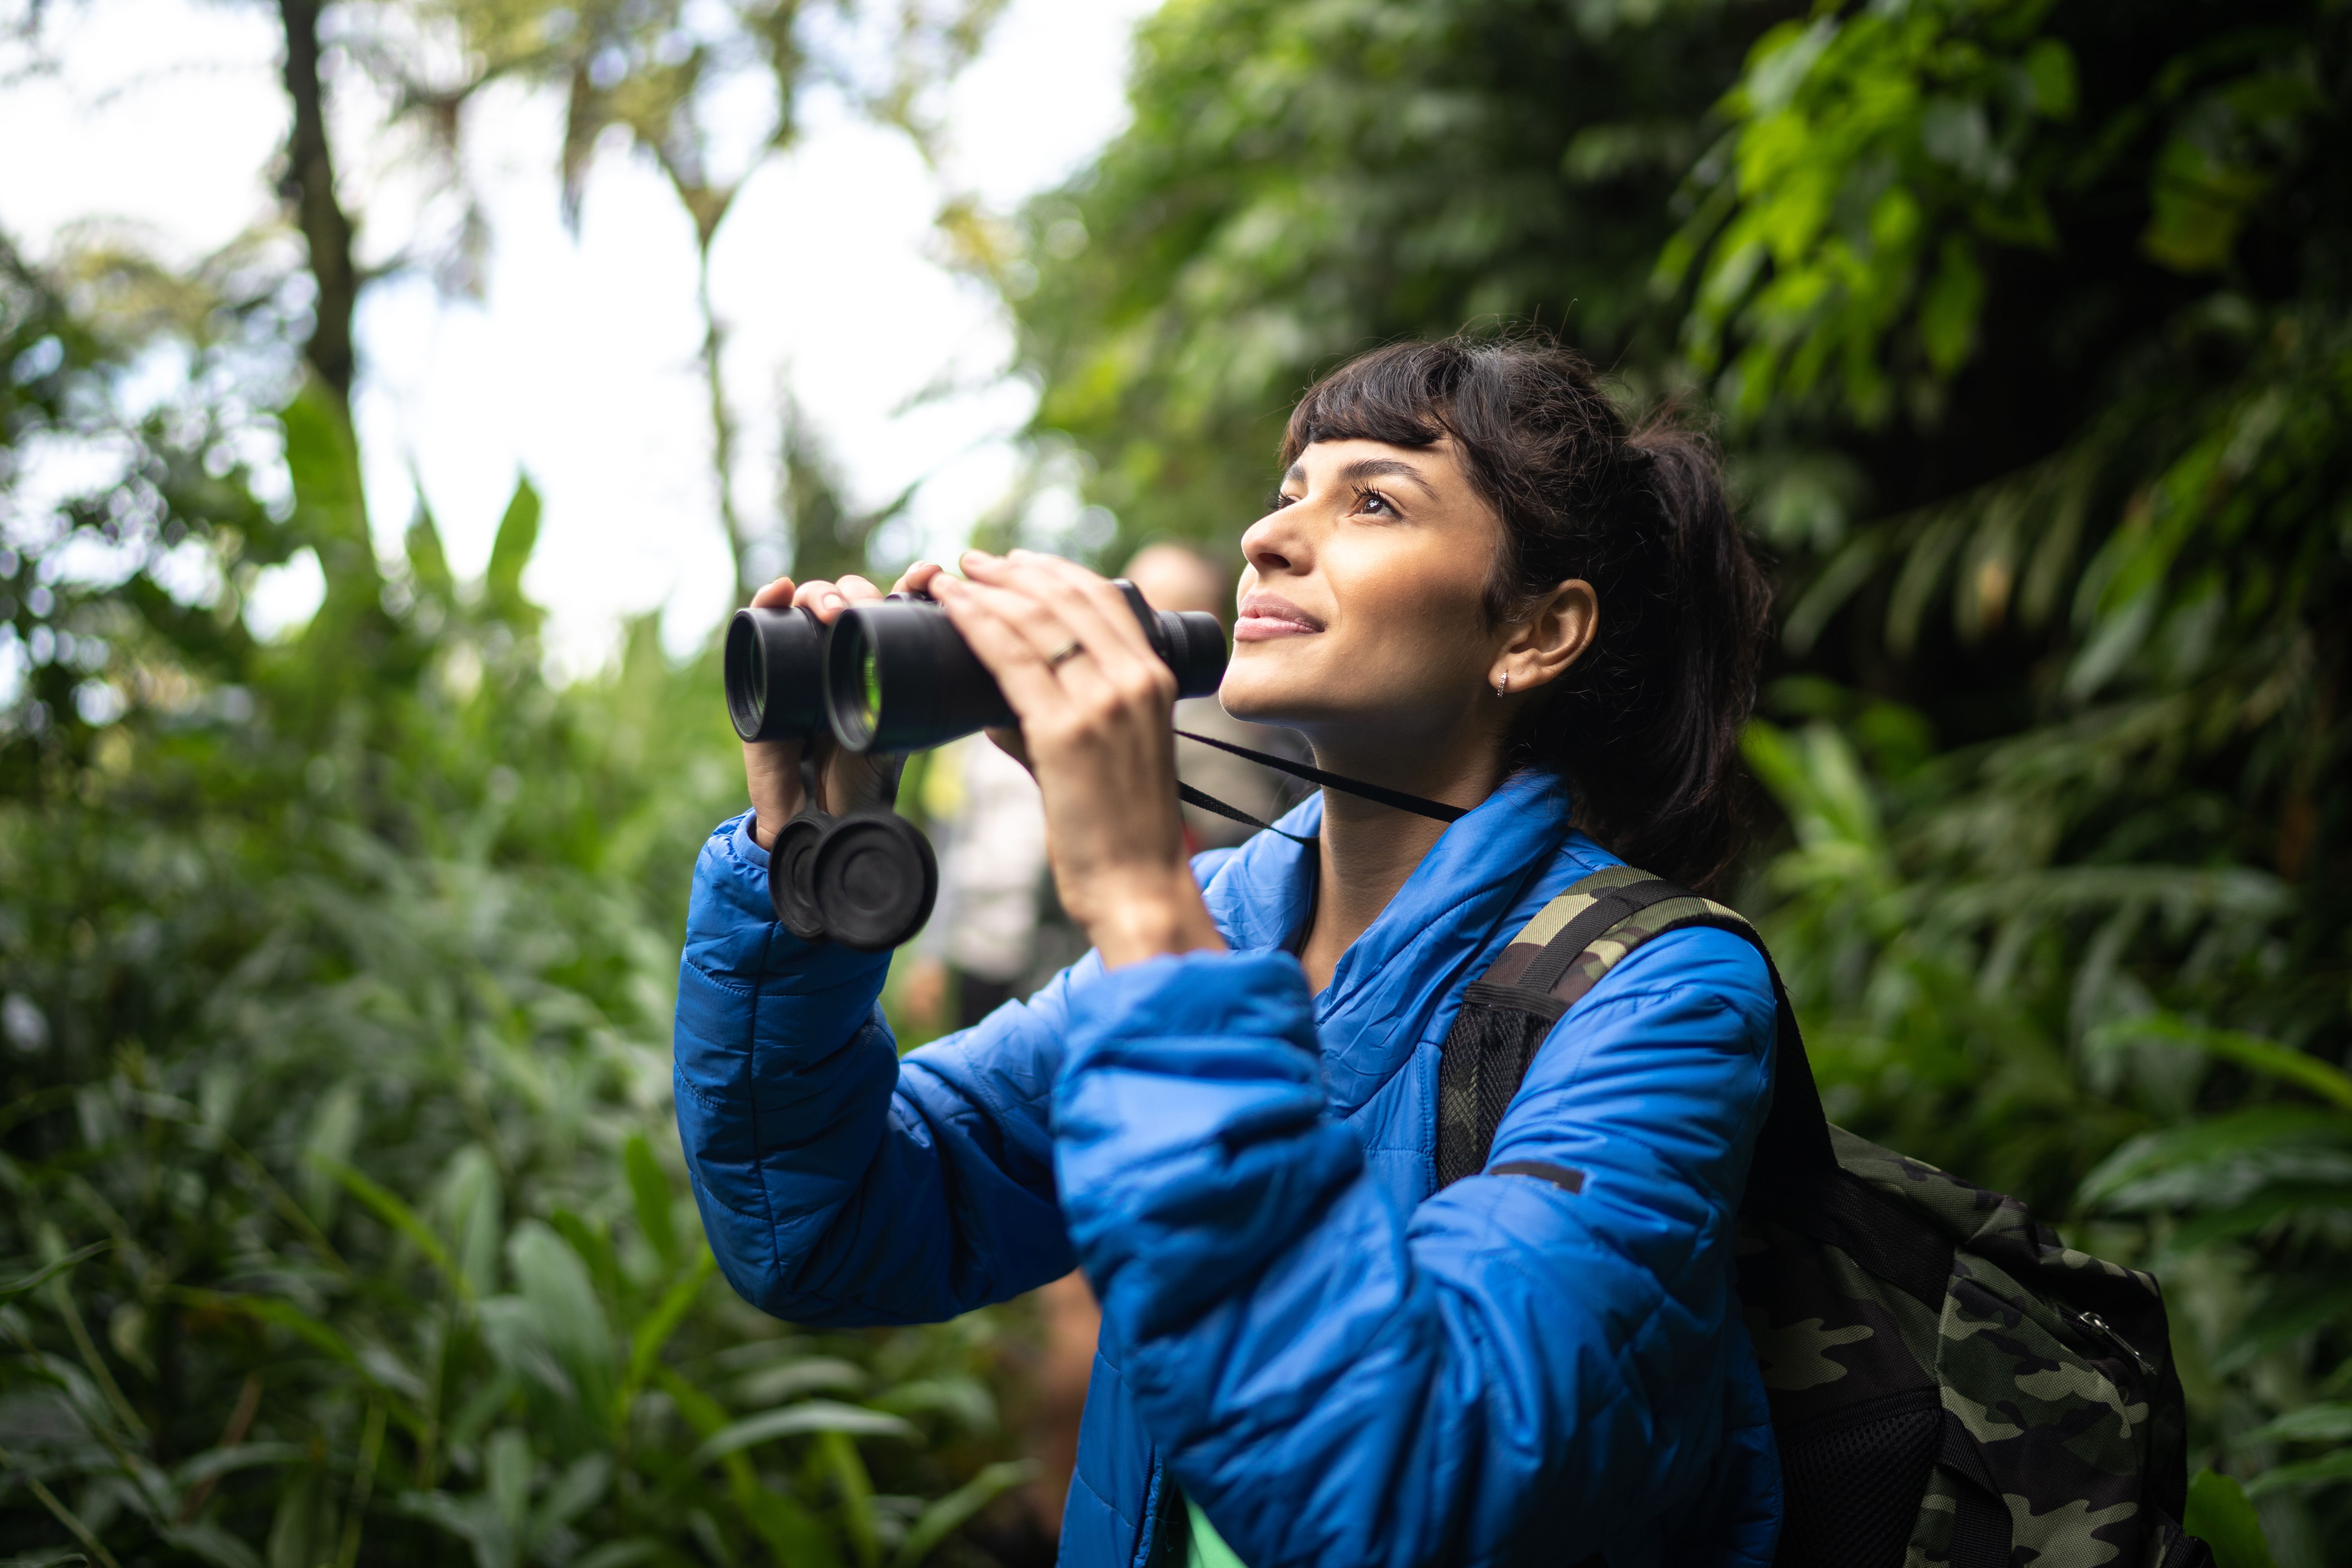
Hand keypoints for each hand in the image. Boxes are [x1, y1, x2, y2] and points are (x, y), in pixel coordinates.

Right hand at [740, 563, 941, 847]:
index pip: (893, 603)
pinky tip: (778, 588)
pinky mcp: (761, 669)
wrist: (817, 808)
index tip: (930, 574)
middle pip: (848, 595)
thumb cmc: (861, 772)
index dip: (911, 582)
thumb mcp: (901, 736)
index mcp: (877, 654)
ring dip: (820, 593)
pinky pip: (759, 624)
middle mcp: (838, 646)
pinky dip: (765, 600)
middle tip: (865, 608)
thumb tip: (985, 703)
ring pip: (808, 602)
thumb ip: (925, 716)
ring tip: (832, 610)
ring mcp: (799, 653)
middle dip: (859, 591)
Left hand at [930, 549, 1224, 967]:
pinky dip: (977, 625)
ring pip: (1035, 621)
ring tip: (950, 579)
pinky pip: (1011, 661)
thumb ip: (1059, 719)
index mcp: (1154, 680)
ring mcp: (1102, 705)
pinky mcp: (1065, 734)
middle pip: (1065, 598)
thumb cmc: (1123, 830)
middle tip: (971, 561)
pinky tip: (951, 609)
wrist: (1140, 886)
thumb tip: (995, 700)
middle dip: (1012, 571)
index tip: (1012, 561)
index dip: (1051, 570)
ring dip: (986, 590)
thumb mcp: (1112, 753)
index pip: (1101, 598)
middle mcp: (1134, 681)